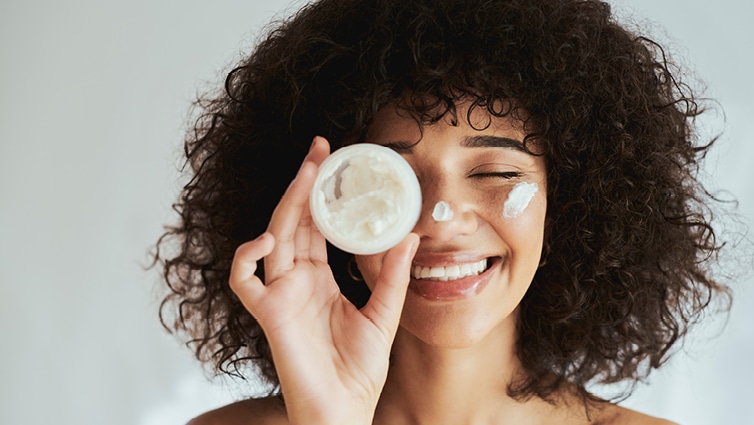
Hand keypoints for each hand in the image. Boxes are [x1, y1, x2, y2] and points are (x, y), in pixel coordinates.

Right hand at [229, 136, 419, 424]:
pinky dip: (247, 256)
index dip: (322, 195)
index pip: (317, 227)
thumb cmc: (359, 370)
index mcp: (320, 278)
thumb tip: (411, 237)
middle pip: (294, 222)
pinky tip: (269, 238)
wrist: (345, 408)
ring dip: (287, 204)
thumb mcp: (384, 314)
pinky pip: (244, 279)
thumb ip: (392, 276)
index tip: (335, 164)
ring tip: (306, 173)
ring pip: (274, 237)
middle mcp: (297, 281)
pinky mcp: (268, 313)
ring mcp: (280, 294)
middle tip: (319, 150)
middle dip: (304, 184)